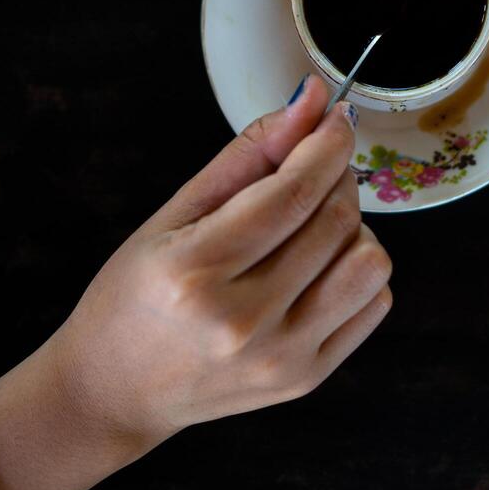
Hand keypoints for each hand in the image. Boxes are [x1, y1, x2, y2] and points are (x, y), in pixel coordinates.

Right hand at [0, 76, 392, 489]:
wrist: (116, 389)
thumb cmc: (135, 295)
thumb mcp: (172, 215)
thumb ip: (246, 155)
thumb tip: (309, 100)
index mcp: (196, 272)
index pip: (293, 193)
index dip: (326, 145)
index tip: (336, 118)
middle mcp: (243, 321)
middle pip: (336, 222)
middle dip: (336, 177)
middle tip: (311, 170)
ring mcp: (280, 358)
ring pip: (369, 263)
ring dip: (353, 228)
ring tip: (312, 227)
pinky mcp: (305, 379)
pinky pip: (372, 304)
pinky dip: (356, 272)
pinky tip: (317, 268)